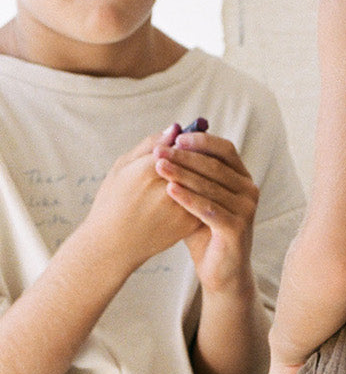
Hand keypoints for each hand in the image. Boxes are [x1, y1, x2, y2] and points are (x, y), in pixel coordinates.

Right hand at [84, 134, 202, 275]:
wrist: (113, 245)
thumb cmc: (112, 201)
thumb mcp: (121, 167)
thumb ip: (149, 145)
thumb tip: (176, 128)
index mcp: (148, 170)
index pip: (179, 145)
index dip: (184, 139)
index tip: (184, 137)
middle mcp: (168, 188)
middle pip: (197, 161)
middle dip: (198, 154)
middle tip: (195, 150)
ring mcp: (181, 207)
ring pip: (204, 181)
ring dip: (205, 172)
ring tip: (193, 171)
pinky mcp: (189, 222)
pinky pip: (204, 199)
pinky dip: (204, 192)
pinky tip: (196, 189)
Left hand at [153, 128, 259, 294]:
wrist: (220, 271)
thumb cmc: (205, 232)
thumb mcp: (198, 198)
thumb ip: (190, 174)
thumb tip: (166, 143)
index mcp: (242, 178)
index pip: (225, 150)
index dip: (201, 141)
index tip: (175, 137)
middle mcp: (249, 190)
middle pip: (215, 166)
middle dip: (185, 156)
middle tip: (160, 150)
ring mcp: (246, 210)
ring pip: (210, 186)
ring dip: (182, 174)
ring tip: (159, 166)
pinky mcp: (237, 228)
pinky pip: (208, 209)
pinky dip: (188, 198)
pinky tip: (170, 190)